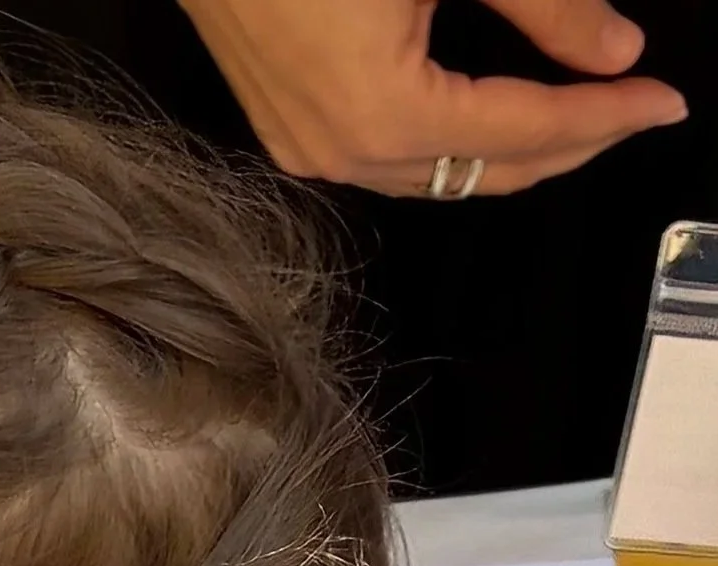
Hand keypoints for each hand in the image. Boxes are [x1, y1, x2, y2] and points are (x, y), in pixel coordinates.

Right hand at [181, 0, 686, 195]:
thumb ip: (543, 4)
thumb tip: (612, 48)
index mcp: (375, 111)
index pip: (521, 131)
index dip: (601, 118)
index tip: (658, 103)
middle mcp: (333, 148)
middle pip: (478, 172)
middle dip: (564, 145)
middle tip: (629, 112)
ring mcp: (301, 144)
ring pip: (431, 173)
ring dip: (504, 149)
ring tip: (570, 115)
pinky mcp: (283, 123)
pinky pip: (384, 156)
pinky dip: (445, 140)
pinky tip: (482, 114)